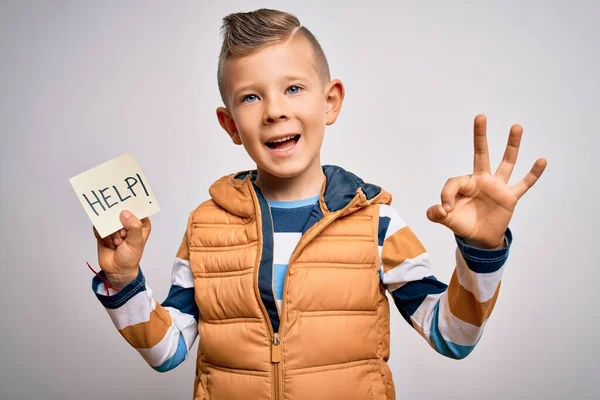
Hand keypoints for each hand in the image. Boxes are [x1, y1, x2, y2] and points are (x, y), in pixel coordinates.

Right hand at [94, 210, 150, 287]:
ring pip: (109, 219)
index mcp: (141, 222)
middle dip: (119, 225)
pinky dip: (104, 236)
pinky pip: (100, 226)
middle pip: (120, 212)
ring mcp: (115, 225)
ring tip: (117, 243)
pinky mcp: (104, 230)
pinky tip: (110, 244)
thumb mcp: (136, 242)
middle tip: (123, 236)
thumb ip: (133, 226)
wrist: (116, 270)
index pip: (137, 208)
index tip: (125, 211)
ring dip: (112, 233)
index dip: (131, 208)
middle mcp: (128, 222)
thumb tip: (125, 213)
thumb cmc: (130, 257)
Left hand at [426, 114, 546, 248]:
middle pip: (481, 154)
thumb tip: (438, 209)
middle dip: (480, 136)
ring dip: (511, 145)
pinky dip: (533, 174)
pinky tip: (541, 161)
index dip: (446, 195)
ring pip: (506, 162)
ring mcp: (498, 187)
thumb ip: (437, 214)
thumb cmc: (463, 224)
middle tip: (480, 117)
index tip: (445, 209)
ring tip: (516, 127)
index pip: (455, 182)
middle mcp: (482, 180)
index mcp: (466, 184)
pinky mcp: (510, 197)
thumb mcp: (446, 220)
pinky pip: (523, 184)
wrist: (479, 239)